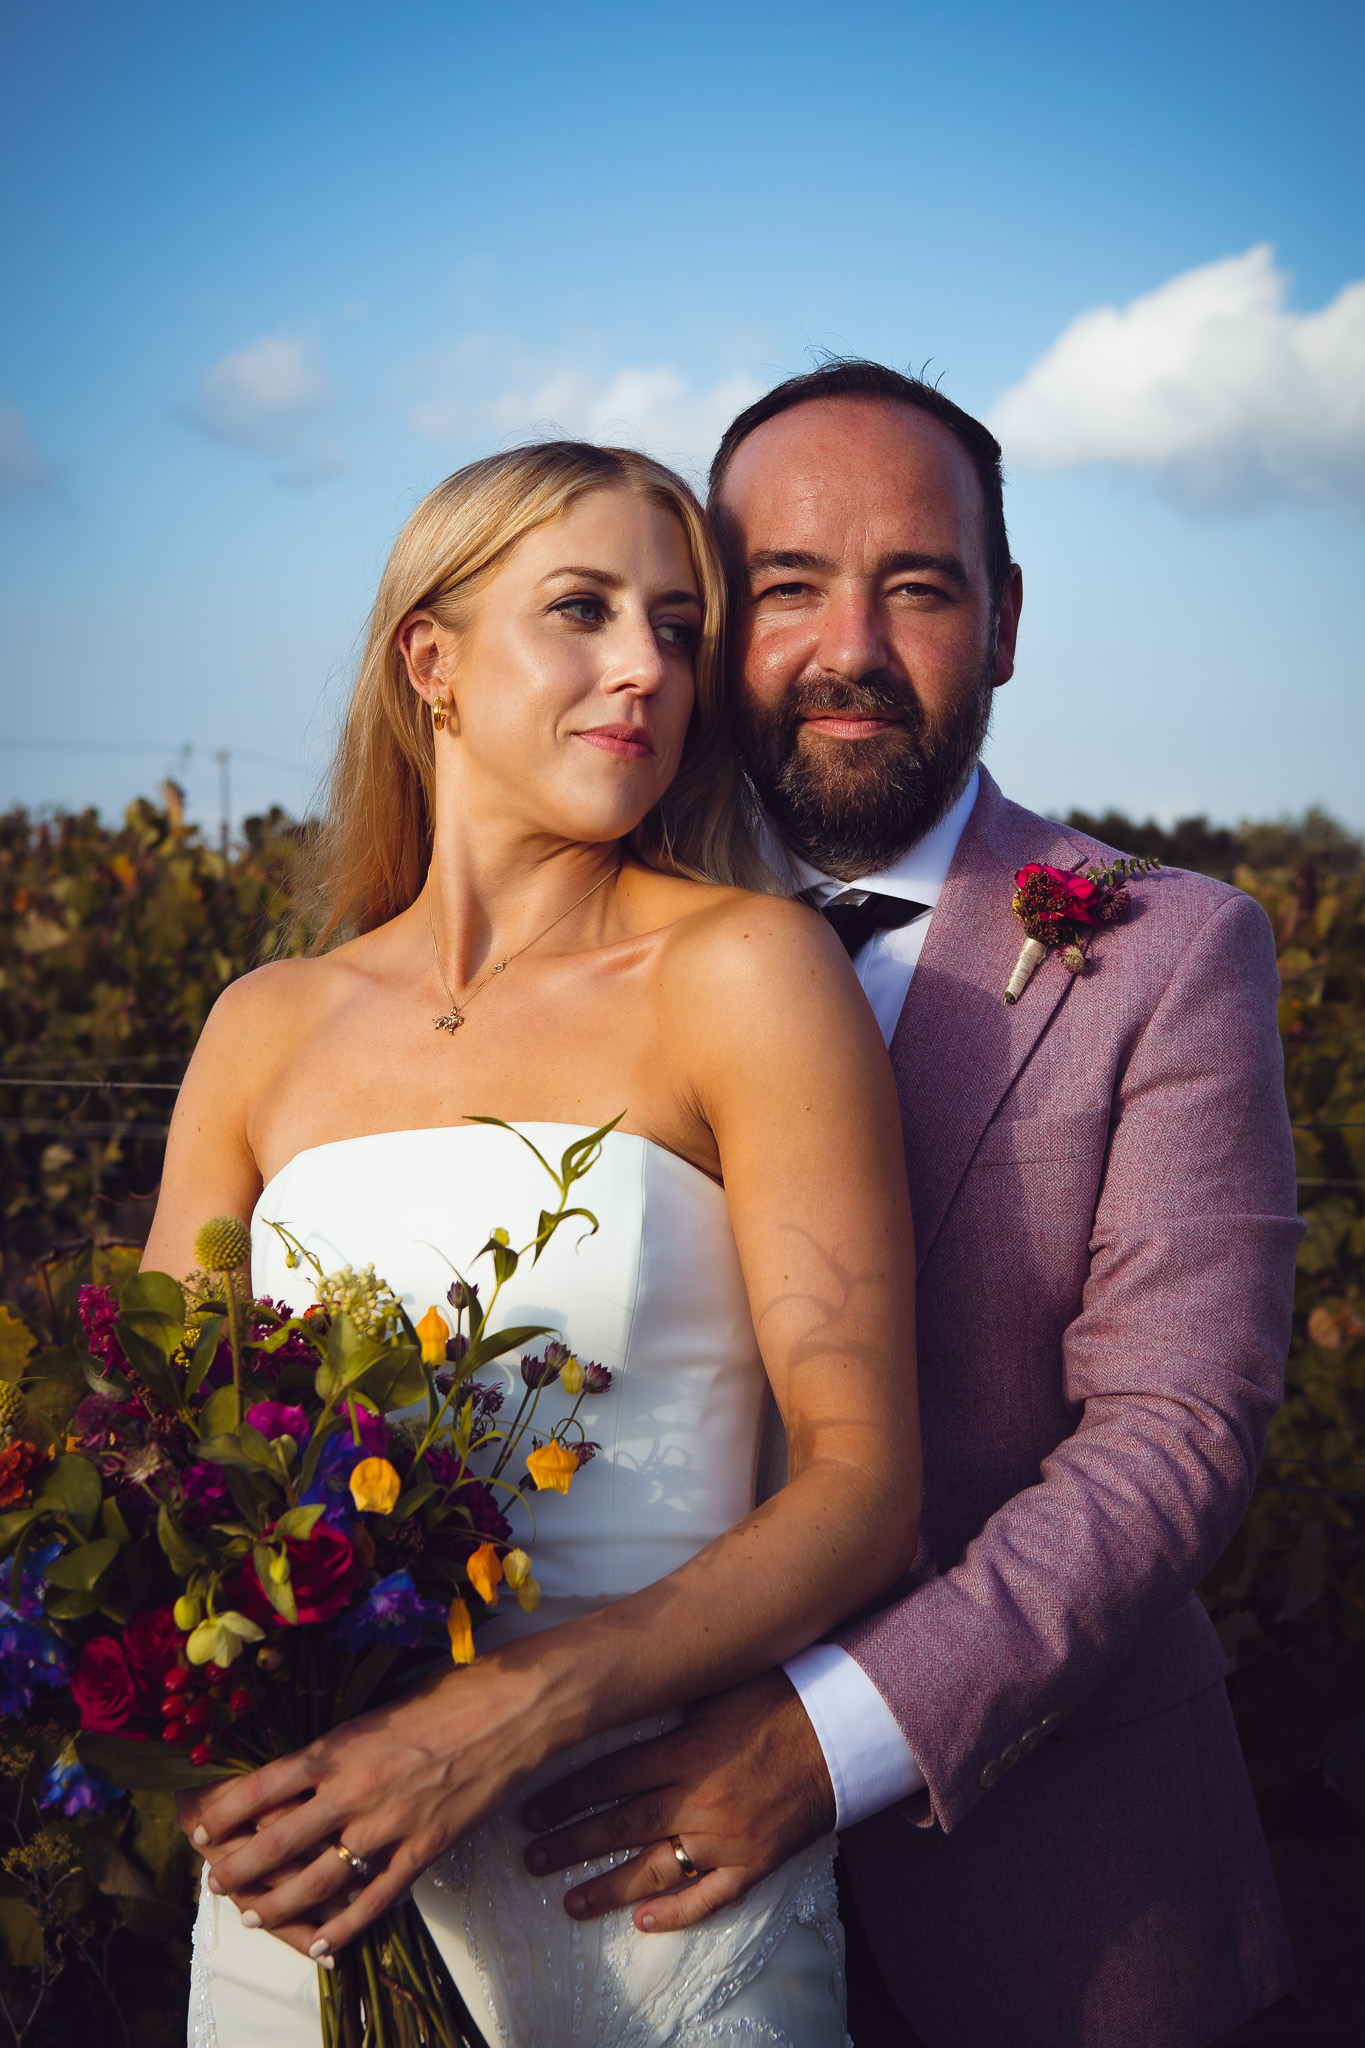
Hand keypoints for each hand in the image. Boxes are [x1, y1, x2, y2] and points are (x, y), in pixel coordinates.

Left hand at [184, 1657, 544, 1960]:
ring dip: (277, 1904)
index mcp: (339, 1746)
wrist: (513, 1708)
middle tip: (215, 1882)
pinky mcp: (425, 1849)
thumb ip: (345, 1742)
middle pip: (276, 1843)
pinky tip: (321, 1945)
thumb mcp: (382, 1705)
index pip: (262, 1787)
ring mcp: (389, 1824)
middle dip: (237, 1868)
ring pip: (316, 1881)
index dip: (223, 1813)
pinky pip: (375, 1899)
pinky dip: (343, 1929)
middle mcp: (354, 1789)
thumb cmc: (453, 1694)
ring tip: (252, 1915)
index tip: (201, 1829)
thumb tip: (310, 1768)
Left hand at [520, 1668, 834, 1932]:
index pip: (609, 1777)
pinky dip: (675, 1913)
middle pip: (620, 1824)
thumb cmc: (776, 1697)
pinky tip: (642, 1923)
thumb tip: (610, 1694)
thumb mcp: (715, 1688)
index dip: (565, 1795)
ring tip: (567, 1901)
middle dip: (570, 1842)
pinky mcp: (754, 1863)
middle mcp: (699, 1797)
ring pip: (654, 1868)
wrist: (841, 1731)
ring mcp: (726, 1837)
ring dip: (606, 1887)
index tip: (529, 1809)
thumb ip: (667, 1702)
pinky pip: (709, 1897)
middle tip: (530, 1858)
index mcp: (686, 1750)